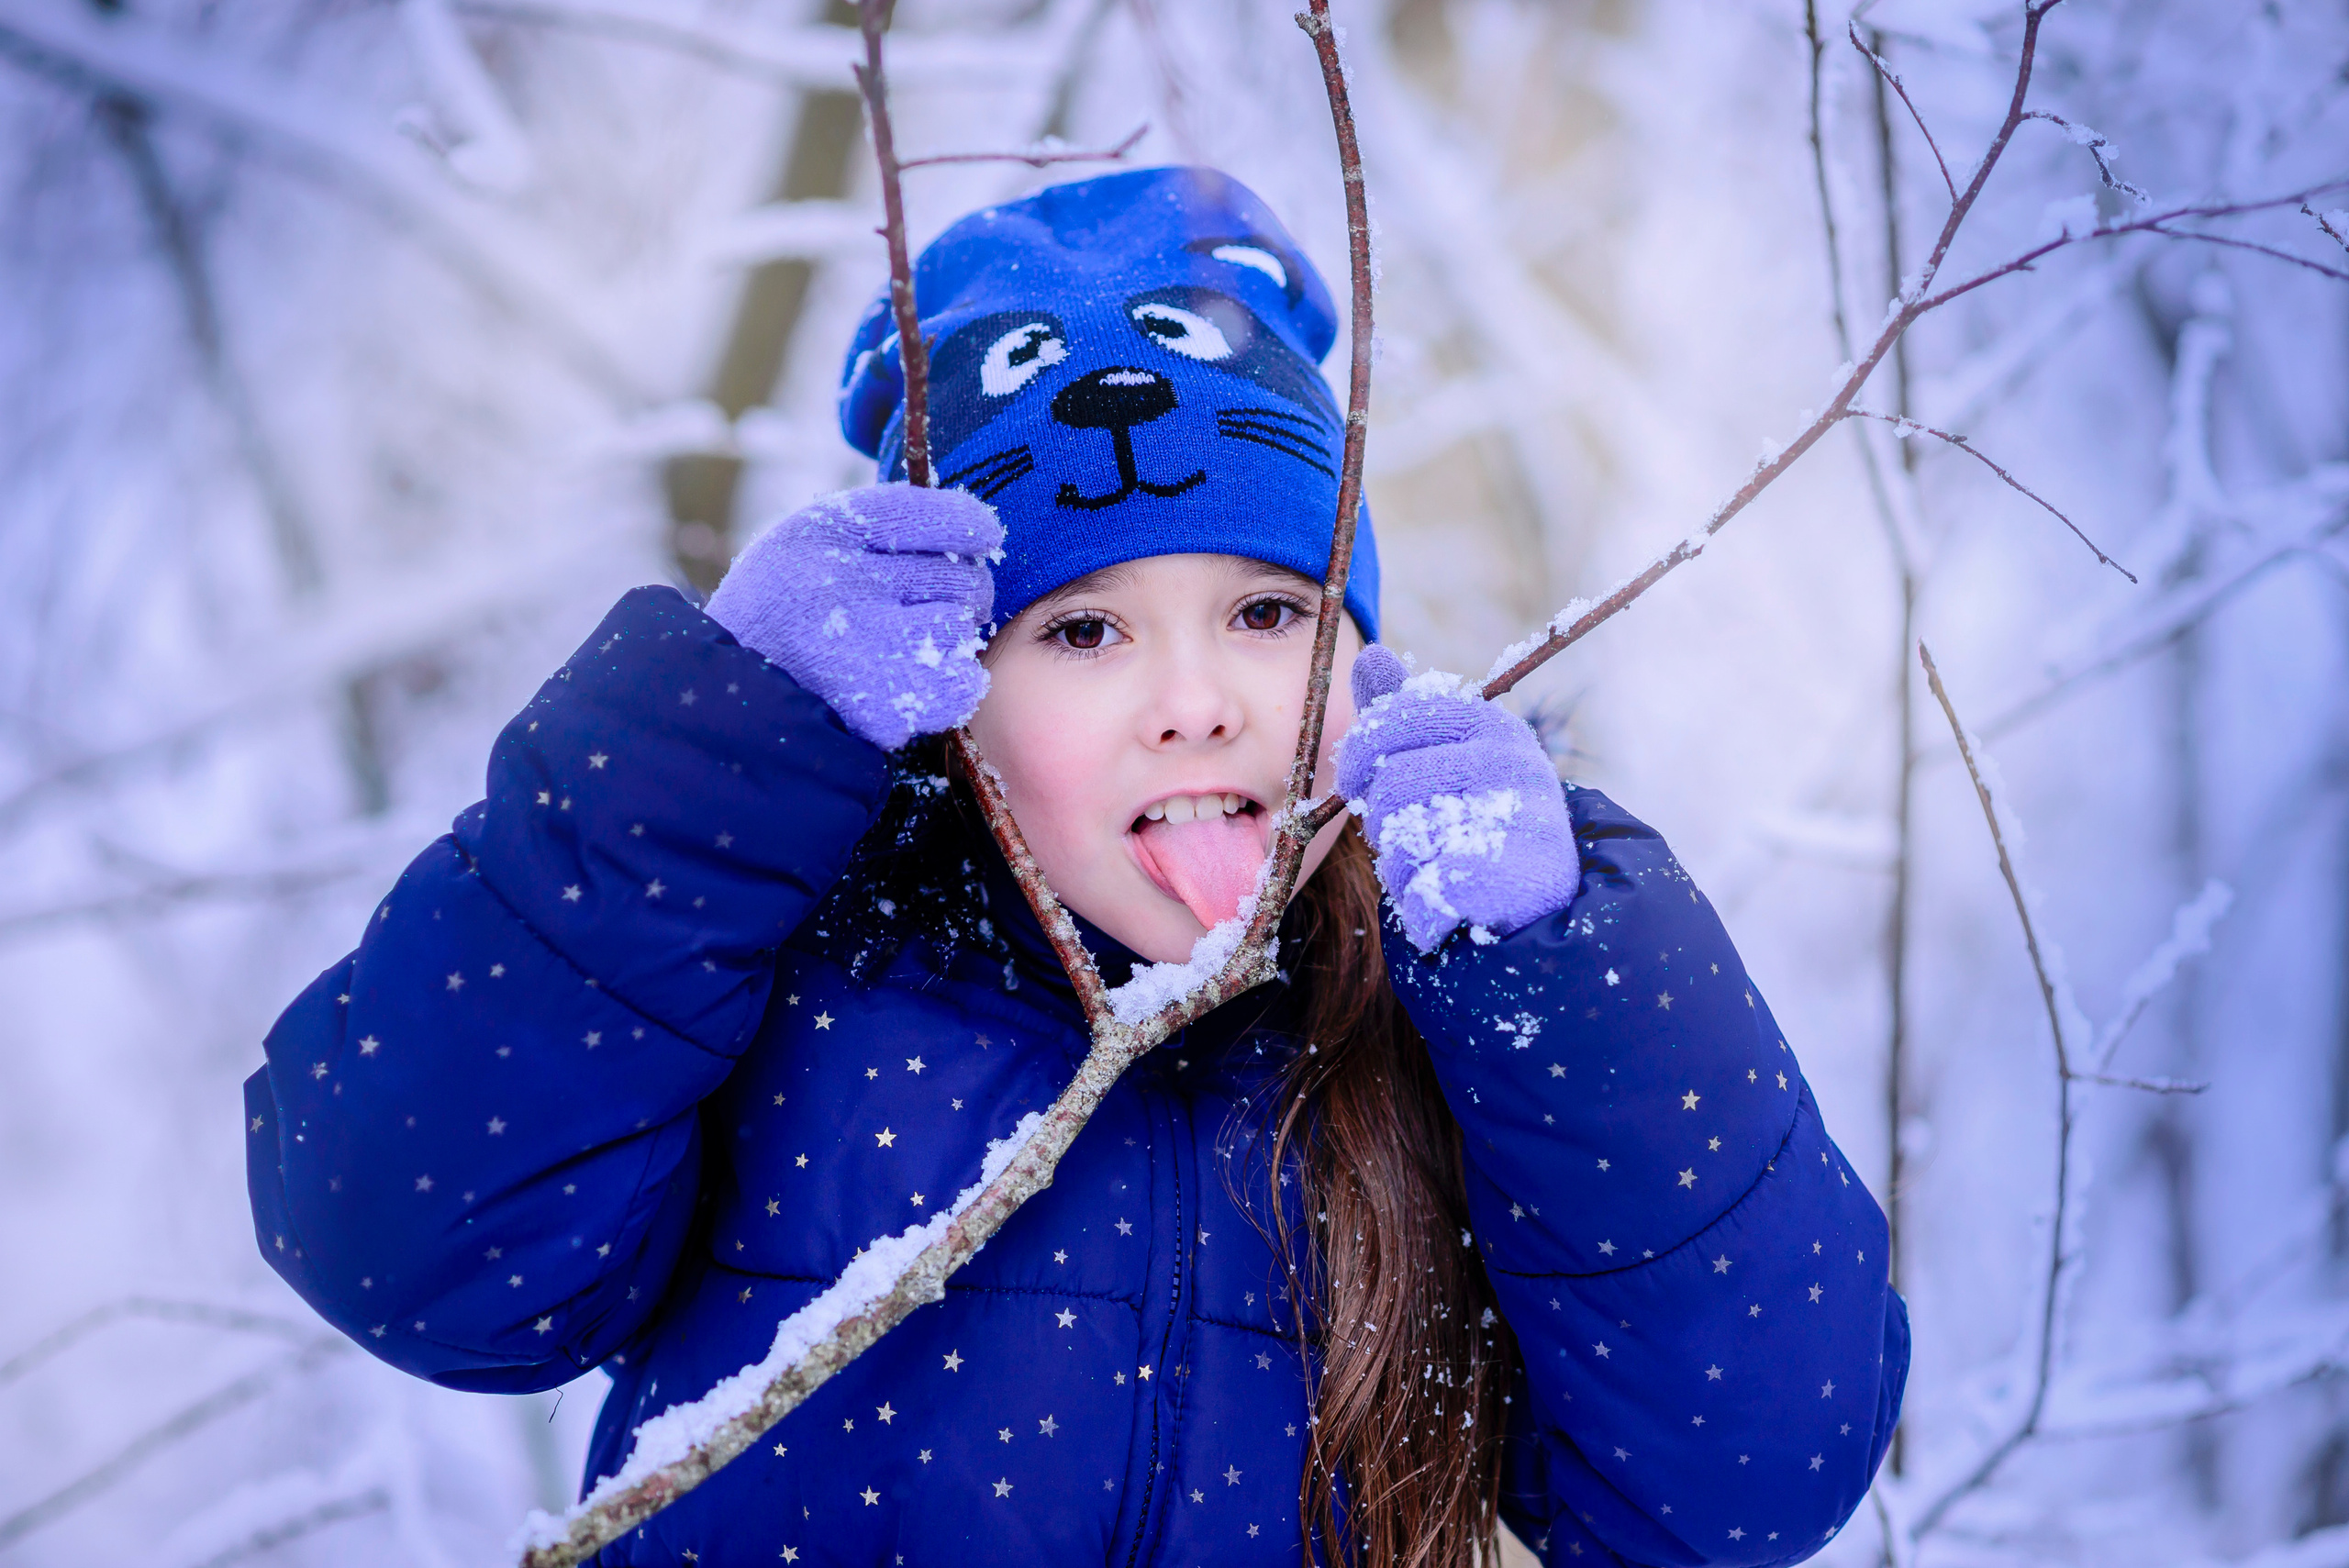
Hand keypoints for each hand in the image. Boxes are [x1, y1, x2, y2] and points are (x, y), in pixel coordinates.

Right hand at [705, 483, 1001, 750]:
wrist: (732, 704)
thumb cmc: (781, 619)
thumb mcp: (803, 547)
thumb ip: (873, 531)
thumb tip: (973, 527)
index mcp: (819, 534)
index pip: (922, 514)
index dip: (967, 525)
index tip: (984, 535)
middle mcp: (840, 583)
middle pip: (957, 576)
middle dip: (962, 591)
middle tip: (934, 606)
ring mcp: (862, 646)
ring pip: (958, 628)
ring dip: (948, 640)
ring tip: (907, 648)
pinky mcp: (880, 705)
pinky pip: (960, 684)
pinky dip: (948, 686)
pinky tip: (912, 685)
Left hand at [1333, 645, 1579, 952]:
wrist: (1537, 904)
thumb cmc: (1474, 821)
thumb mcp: (1444, 756)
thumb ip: (1402, 709)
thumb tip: (1368, 653)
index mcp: (1492, 726)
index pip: (1399, 716)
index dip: (1363, 752)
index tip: (1357, 782)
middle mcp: (1513, 764)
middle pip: (1392, 783)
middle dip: (1383, 820)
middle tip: (1409, 835)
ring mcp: (1520, 821)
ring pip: (1403, 841)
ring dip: (1403, 868)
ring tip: (1440, 869)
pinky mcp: (1515, 881)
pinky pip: (1425, 891)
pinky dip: (1422, 909)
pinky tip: (1449, 906)